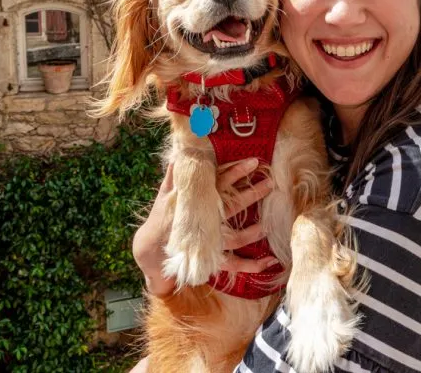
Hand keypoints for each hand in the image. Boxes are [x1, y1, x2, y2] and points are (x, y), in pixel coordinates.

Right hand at [132, 157, 276, 296]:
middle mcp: (204, 222)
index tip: (253, 162)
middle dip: (253, 194)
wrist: (149, 252)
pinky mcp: (210, 260)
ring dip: (254, 231)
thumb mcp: (165, 196)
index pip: (218, 184)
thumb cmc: (160, 219)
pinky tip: (269, 262)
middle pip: (233, 206)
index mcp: (195, 203)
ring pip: (236, 237)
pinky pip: (233, 264)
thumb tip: (178, 155)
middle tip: (271, 183)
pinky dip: (252, 265)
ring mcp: (208, 242)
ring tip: (270, 222)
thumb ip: (174, 176)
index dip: (236, 172)